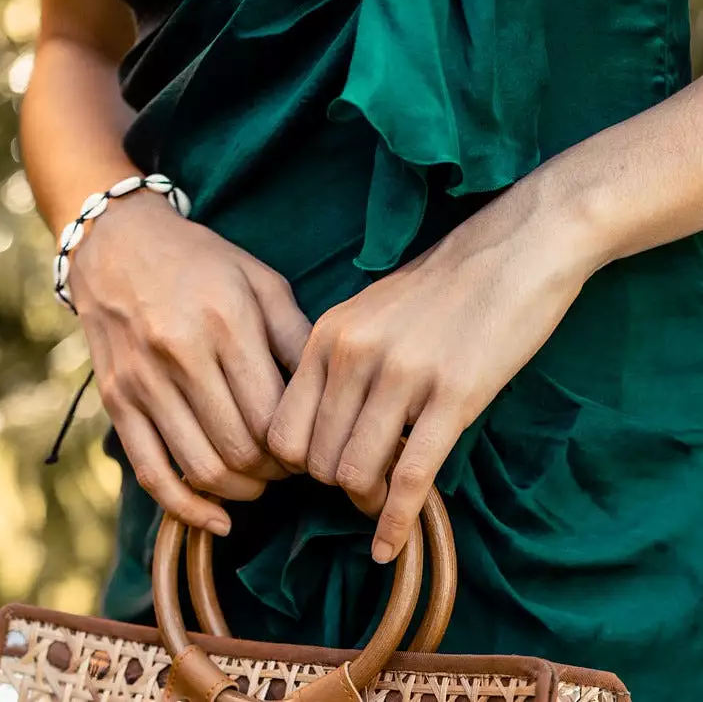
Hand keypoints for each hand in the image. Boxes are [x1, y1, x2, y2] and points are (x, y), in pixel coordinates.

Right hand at [70, 192, 311, 535]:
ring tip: (259, 482)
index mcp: (225, 322)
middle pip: (241, 449)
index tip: (311, 451)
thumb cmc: (201, 261)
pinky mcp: (117, 400)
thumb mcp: (260, 280)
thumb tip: (336, 395)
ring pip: (201, 468)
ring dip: (240, 491)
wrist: (117, 243)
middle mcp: (180, 354)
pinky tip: (216, 522)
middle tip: (289, 470)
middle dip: (275, 473)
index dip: (300, 449)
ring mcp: (142, 381)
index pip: (274, 416)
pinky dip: (186, 508)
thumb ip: (298, 336)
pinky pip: (150, 472)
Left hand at [267, 190, 596, 561]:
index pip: (281, 429)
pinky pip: (411, 477)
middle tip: (360, 487)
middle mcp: (353, 356)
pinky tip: (388, 546)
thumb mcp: (366, 312)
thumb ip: (335, 363)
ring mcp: (402, 376)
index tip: (318, 472)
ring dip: (366, 501)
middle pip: (315, 460)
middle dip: (333, 486)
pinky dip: (396, 522)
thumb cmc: (440, 287)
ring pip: (356, 472)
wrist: (515, 250)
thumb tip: (318, 428)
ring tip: (382, 501)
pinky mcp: (453, 396)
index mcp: (326, 336)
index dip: (294, 466)